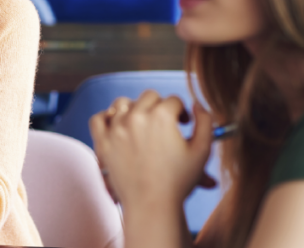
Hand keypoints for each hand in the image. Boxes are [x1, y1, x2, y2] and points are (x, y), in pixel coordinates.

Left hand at [89, 91, 214, 209]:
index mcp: (162, 117)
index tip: (183, 124)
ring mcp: (116, 128)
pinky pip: (98, 118)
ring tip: (142, 123)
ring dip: (134, 109)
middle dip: (160, 107)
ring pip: (123, 103)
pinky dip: (106, 118)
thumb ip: (205, 122)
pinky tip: (117, 125)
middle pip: (149, 97)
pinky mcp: (102, 142)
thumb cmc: (178, 181)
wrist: (152, 205)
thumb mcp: (202, 151)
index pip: (173, 101)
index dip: (181, 112)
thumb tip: (198, 104)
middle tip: (164, 125)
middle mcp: (136, 117)